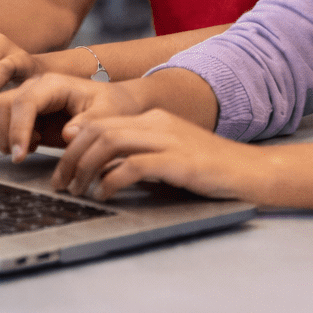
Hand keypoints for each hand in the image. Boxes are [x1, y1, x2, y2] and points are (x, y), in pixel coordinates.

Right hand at [0, 72, 147, 160]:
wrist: (114, 104)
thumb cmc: (113, 105)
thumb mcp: (110, 113)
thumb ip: (90, 122)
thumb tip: (67, 133)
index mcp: (53, 84)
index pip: (23, 102)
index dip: (17, 130)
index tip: (20, 156)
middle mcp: (33, 88)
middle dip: (5, 134)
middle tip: (26, 153)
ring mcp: (25, 99)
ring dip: (1, 136)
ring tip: (30, 148)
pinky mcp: (23, 114)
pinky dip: (3, 138)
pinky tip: (29, 146)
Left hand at [53, 110, 253, 200]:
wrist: (251, 171)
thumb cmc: (209, 170)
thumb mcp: (167, 158)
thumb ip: (137, 158)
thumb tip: (102, 172)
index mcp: (153, 118)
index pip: (99, 122)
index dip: (73, 145)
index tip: (63, 170)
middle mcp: (157, 123)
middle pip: (97, 130)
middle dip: (72, 157)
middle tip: (61, 183)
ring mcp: (169, 140)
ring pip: (110, 143)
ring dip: (86, 168)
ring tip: (78, 190)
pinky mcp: (179, 161)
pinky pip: (133, 165)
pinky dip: (112, 180)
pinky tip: (105, 194)